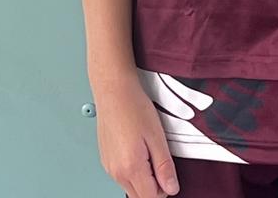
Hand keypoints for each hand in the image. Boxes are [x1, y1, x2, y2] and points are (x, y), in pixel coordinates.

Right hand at [92, 70, 179, 197]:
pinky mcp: (106, 161)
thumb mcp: (157, 136)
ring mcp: (109, 167)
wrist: (113, 90)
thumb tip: (172, 188)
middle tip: (161, 162)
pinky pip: (122, 176)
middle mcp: (116, 172)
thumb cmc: (133, 106)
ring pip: (130, 188)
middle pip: (139, 197)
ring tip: (149, 151)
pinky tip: (138, 149)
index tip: (169, 175)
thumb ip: (164, 166)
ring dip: (143, 179)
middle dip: (154, 188)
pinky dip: (133, 171)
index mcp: (131, 168)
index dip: (165, 190)